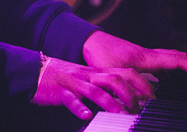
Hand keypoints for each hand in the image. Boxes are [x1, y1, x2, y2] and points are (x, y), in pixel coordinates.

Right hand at [32, 56, 146, 119]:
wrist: (33, 70)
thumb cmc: (61, 77)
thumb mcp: (85, 78)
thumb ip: (102, 86)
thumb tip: (125, 99)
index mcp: (95, 72)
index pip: (124, 72)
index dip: (140, 84)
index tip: (152, 98)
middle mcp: (87, 76)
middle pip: (113, 79)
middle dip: (129, 94)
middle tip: (138, 109)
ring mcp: (73, 83)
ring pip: (95, 90)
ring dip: (110, 103)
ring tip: (122, 115)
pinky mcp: (59, 92)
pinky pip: (71, 99)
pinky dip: (79, 108)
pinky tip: (86, 116)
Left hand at [82, 31, 186, 84]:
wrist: (88, 41)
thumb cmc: (99, 54)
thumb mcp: (114, 73)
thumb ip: (130, 87)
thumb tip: (147, 101)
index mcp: (147, 57)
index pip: (178, 61)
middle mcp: (149, 55)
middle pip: (180, 57)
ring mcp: (145, 56)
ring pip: (172, 58)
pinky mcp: (139, 58)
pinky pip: (163, 61)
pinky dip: (174, 67)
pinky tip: (173, 76)